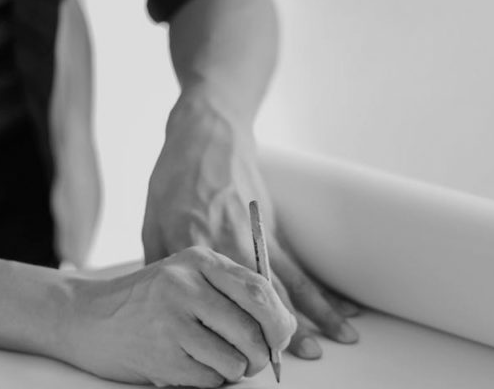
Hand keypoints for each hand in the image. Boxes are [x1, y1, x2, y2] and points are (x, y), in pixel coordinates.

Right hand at [64, 247, 294, 386]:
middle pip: (253, 330)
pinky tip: (191, 366)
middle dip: (263, 354)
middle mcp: (185, 286)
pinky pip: (210, 379)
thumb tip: (284, 327)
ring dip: (233, 370)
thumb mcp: (187, 277)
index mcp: (199, 260)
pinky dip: (210, 381)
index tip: (281, 336)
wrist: (85, 316)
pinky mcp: (160, 355)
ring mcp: (170, 321)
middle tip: (255, 359)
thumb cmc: (147, 300)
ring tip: (214, 360)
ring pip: (235, 360)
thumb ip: (232, 292)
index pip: (260, 290)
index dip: (280, 320)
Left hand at [142, 94, 360, 360]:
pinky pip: (300, 266)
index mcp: (194, 247)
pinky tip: (343, 308)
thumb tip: (164, 308)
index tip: (242, 356)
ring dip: (313, 314)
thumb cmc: (173, 178)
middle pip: (258, 296)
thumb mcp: (151, 223)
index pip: (214, 299)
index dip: (230, 329)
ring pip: (288, 283)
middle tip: (299, 359)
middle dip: (280, 330)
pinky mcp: (272, 229)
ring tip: (334, 342)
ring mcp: (256, 236)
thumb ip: (160, 268)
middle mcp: (229, 244)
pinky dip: (322, 290)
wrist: (206, 135)